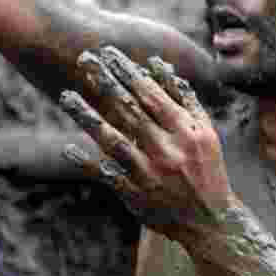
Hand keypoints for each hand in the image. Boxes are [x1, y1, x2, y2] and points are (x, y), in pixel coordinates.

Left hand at [59, 46, 237, 242]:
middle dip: (105, 83)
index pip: (152, 95)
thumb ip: (185, 99)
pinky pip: (106, 175)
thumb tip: (160, 67)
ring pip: (112, 140)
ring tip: (66, 96)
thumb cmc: (207, 171)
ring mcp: (149, 174)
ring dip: (87, 116)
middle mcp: (167, 151)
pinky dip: (86, 162)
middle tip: (84, 59)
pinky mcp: (135, 195)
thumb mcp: (205, 135)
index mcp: (187, 132)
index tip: (109, 53)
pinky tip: (67, 148)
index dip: (128, 73)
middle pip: (130, 110)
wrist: (209, 222)